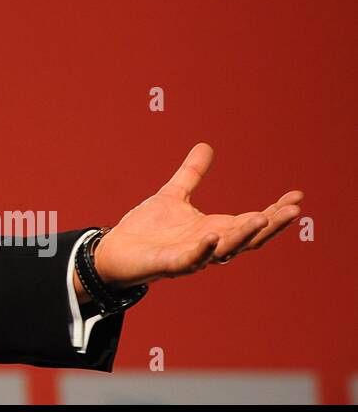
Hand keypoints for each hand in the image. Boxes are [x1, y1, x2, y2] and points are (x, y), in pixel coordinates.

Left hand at [91, 143, 302, 289]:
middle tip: (293, 211)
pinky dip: (203, 250)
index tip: (296, 196)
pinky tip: (212, 237)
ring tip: (263, 219)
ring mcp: (192, 257)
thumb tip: (206, 145)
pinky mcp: (170, 265)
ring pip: (225, 250)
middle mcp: (209, 245)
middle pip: (248, 238)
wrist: (115, 251)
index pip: (252, 220)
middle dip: (271, 225)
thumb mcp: (173, 195)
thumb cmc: (147, 229)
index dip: (275, 210)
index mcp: (214, 229)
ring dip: (244, 236)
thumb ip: (192, 174)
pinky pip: (190, 260)